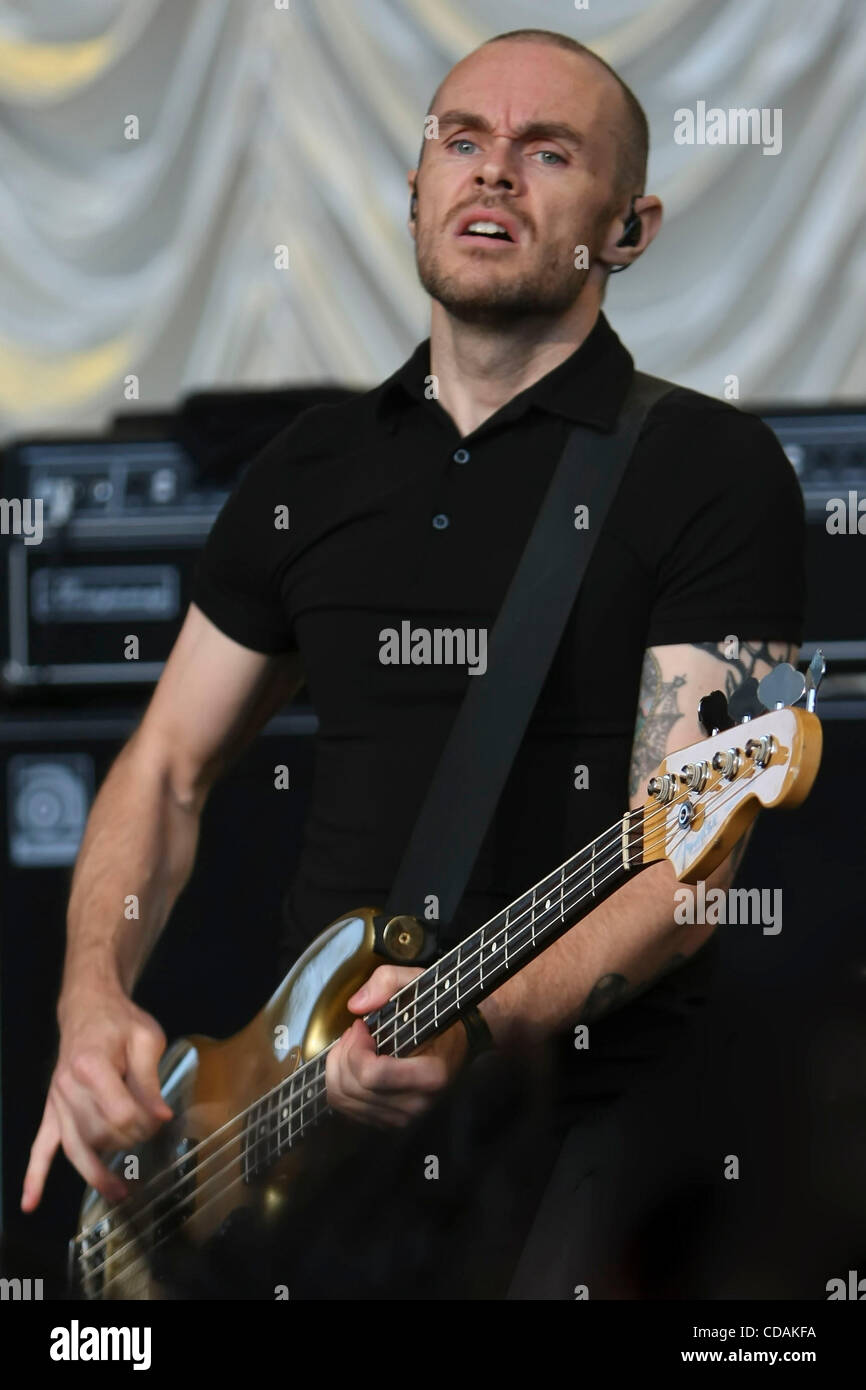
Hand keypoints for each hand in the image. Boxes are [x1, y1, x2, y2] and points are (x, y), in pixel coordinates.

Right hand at [21, 985, 172, 1210]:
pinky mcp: (52, 1110)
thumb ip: (151, 1080)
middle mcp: (68, 1087)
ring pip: (77, 1147)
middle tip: (151, 1134)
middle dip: (131, 1140)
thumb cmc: (120, 1021)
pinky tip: (30, 1202)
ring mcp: (57, 1101)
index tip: (161, 1119)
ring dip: (97, 1173)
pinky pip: (40, 1146)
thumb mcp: (145, 1040)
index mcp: (92, 1066)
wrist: (89, 1008)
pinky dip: (34, 1175)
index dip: (145, 1122)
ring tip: (121, 1192)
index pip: (120, 1113)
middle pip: (100, 1133)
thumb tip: (162, 1117)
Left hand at [325, 964, 468, 1127]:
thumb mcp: (417, 982)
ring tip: (354, 1045)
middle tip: (355, 1031)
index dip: (355, 1047)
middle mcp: (416, 1104)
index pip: (372, 1075)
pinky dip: (339, 1081)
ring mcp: (402, 1117)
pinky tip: (354, 1062)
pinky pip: (345, 1107)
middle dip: (343, 1053)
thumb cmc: (437, 1012)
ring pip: (343, 1100)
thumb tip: (356, 1006)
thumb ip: (387, 981)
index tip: (362, 1026)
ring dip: (337, 1066)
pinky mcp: (388, 1122)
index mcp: (430, 1075)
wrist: (459, 1040)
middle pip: (352, 1088)